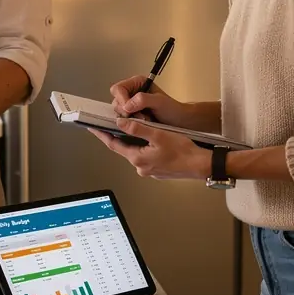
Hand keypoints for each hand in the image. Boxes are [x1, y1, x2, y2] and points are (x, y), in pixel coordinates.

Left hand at [88, 117, 208, 180]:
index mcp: (138, 158)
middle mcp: (141, 167)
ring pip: (136, 151)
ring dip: (135, 141)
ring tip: (138, 128)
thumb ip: (137, 128)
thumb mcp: (158, 134)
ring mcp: (149, 170)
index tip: (92, 127)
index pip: (113, 144)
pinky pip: (146, 156)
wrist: (201, 165)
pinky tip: (153, 141)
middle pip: (125, 148)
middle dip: (120, 136)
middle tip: (115, 123)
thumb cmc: (183, 151)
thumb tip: (121, 124)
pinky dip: (145, 147)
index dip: (102, 134)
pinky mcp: (157, 171)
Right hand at [110, 75, 184, 124]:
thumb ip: (143, 100)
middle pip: (116, 101)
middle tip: (140, 116)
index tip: (128, 109)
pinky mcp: (132, 116)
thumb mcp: (159, 102)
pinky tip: (142, 124)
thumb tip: (127, 105)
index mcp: (137, 83)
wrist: (179, 121)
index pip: (118, 89)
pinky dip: (131, 123)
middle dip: (126, 111)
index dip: (121, 99)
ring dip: (130, 118)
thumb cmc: (173, 109)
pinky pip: (124, 120)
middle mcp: (131, 92)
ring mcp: (131, 105)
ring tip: (144, 120)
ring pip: (119, 112)